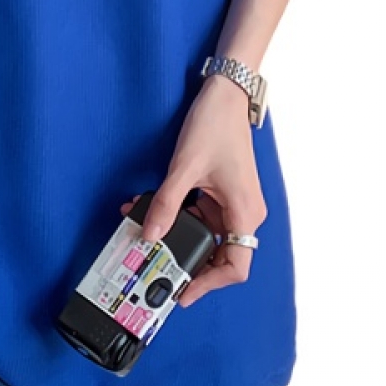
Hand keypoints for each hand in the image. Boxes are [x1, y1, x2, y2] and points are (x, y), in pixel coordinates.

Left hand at [119, 75, 266, 307]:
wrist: (225, 94)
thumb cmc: (214, 126)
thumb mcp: (184, 168)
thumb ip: (165, 204)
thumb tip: (148, 235)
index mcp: (244, 213)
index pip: (235, 267)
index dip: (209, 284)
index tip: (182, 291)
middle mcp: (243, 213)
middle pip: (217, 254)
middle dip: (183, 257)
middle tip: (153, 264)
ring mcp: (232, 203)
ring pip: (204, 233)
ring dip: (174, 232)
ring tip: (141, 226)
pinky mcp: (221, 192)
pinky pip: (199, 214)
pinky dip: (176, 214)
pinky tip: (149, 206)